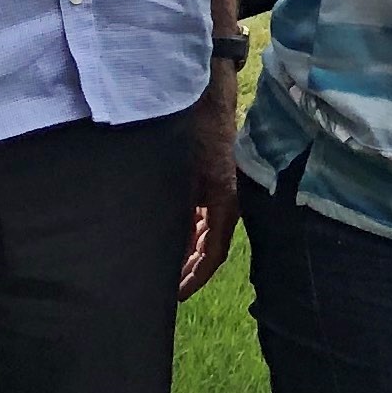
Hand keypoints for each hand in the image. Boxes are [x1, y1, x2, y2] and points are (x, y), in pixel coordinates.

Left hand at [181, 69, 238, 300]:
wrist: (203, 97)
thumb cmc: (193, 134)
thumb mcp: (181, 178)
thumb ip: (179, 214)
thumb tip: (171, 248)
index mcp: (225, 203)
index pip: (214, 253)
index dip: (196, 277)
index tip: (177, 295)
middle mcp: (226, 201)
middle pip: (210, 247)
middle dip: (190, 270)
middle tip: (167, 290)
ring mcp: (219, 192)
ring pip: (205, 233)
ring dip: (187, 252)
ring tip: (165, 270)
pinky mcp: (210, 182)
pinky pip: (201, 216)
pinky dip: (187, 232)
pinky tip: (169, 240)